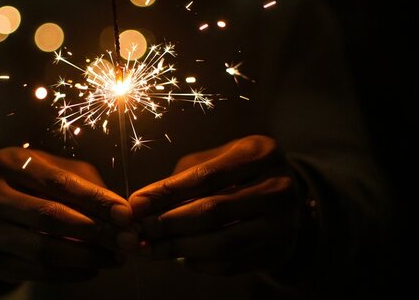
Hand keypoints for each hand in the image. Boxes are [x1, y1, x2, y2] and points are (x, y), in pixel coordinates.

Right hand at [0, 147, 134, 282]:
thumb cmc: (37, 184)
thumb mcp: (59, 171)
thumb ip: (88, 186)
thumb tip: (122, 214)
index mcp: (9, 162)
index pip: (59, 182)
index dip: (96, 200)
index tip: (126, 215)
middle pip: (50, 216)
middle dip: (97, 231)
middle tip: (127, 241)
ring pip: (44, 249)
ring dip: (87, 256)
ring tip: (115, 257)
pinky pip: (37, 271)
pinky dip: (71, 273)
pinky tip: (93, 268)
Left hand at [129, 135, 301, 275]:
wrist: (282, 198)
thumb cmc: (235, 173)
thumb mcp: (214, 161)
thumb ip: (180, 180)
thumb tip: (140, 206)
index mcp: (260, 153)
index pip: (205, 177)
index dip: (166, 192)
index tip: (135, 205)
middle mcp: (279, 188)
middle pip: (213, 211)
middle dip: (169, 223)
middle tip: (141, 230)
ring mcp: (283, 224)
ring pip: (221, 243)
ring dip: (179, 248)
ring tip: (153, 247)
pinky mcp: (278, 252)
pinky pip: (231, 264)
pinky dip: (199, 263)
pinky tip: (181, 257)